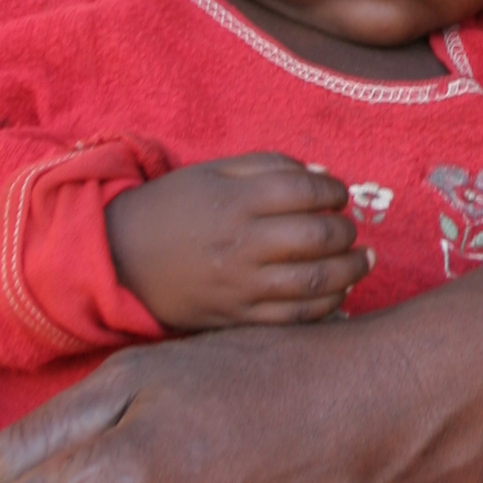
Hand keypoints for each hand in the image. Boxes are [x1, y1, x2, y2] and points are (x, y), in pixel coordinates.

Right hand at [105, 154, 370, 331]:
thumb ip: (270, 166)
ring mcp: (240, 284)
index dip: (334, 190)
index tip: (338, 194)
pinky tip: (340, 292)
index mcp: (236, 199)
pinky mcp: (237, 316)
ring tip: (363, 261)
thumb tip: (324, 176)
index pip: (306, 190)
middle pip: (318, 237)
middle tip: (349, 229)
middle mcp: (242, 243)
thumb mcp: (214, 172)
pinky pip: (295, 317)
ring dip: (351, 271)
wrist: (119, 258)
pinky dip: (328, 306)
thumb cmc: (174, 208)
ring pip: (315, 282)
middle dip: (346, 232)